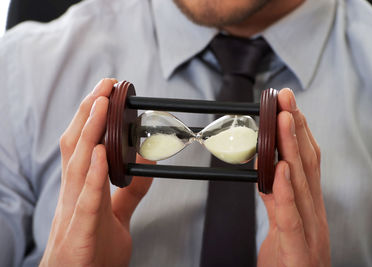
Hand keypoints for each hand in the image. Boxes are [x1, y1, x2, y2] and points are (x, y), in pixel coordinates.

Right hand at [40, 79, 153, 266]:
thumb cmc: (92, 250)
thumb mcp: (115, 214)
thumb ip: (130, 190)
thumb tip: (147, 163)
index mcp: (80, 189)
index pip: (83, 146)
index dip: (91, 119)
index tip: (105, 94)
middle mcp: (72, 195)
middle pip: (76, 146)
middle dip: (89, 113)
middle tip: (104, 86)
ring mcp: (73, 212)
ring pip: (78, 165)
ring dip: (90, 132)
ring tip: (101, 105)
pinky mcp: (80, 232)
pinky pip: (87, 200)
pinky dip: (93, 175)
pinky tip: (101, 153)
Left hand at [257, 89, 330, 266]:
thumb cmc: (289, 262)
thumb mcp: (282, 227)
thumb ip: (276, 200)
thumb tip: (268, 172)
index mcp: (310, 208)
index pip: (306, 163)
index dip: (299, 133)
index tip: (288, 108)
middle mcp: (314, 214)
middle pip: (306, 165)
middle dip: (296, 128)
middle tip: (286, 100)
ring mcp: (310, 233)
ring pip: (301, 183)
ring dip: (291, 147)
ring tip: (283, 120)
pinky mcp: (299, 252)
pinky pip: (290, 217)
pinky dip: (285, 190)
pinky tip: (280, 168)